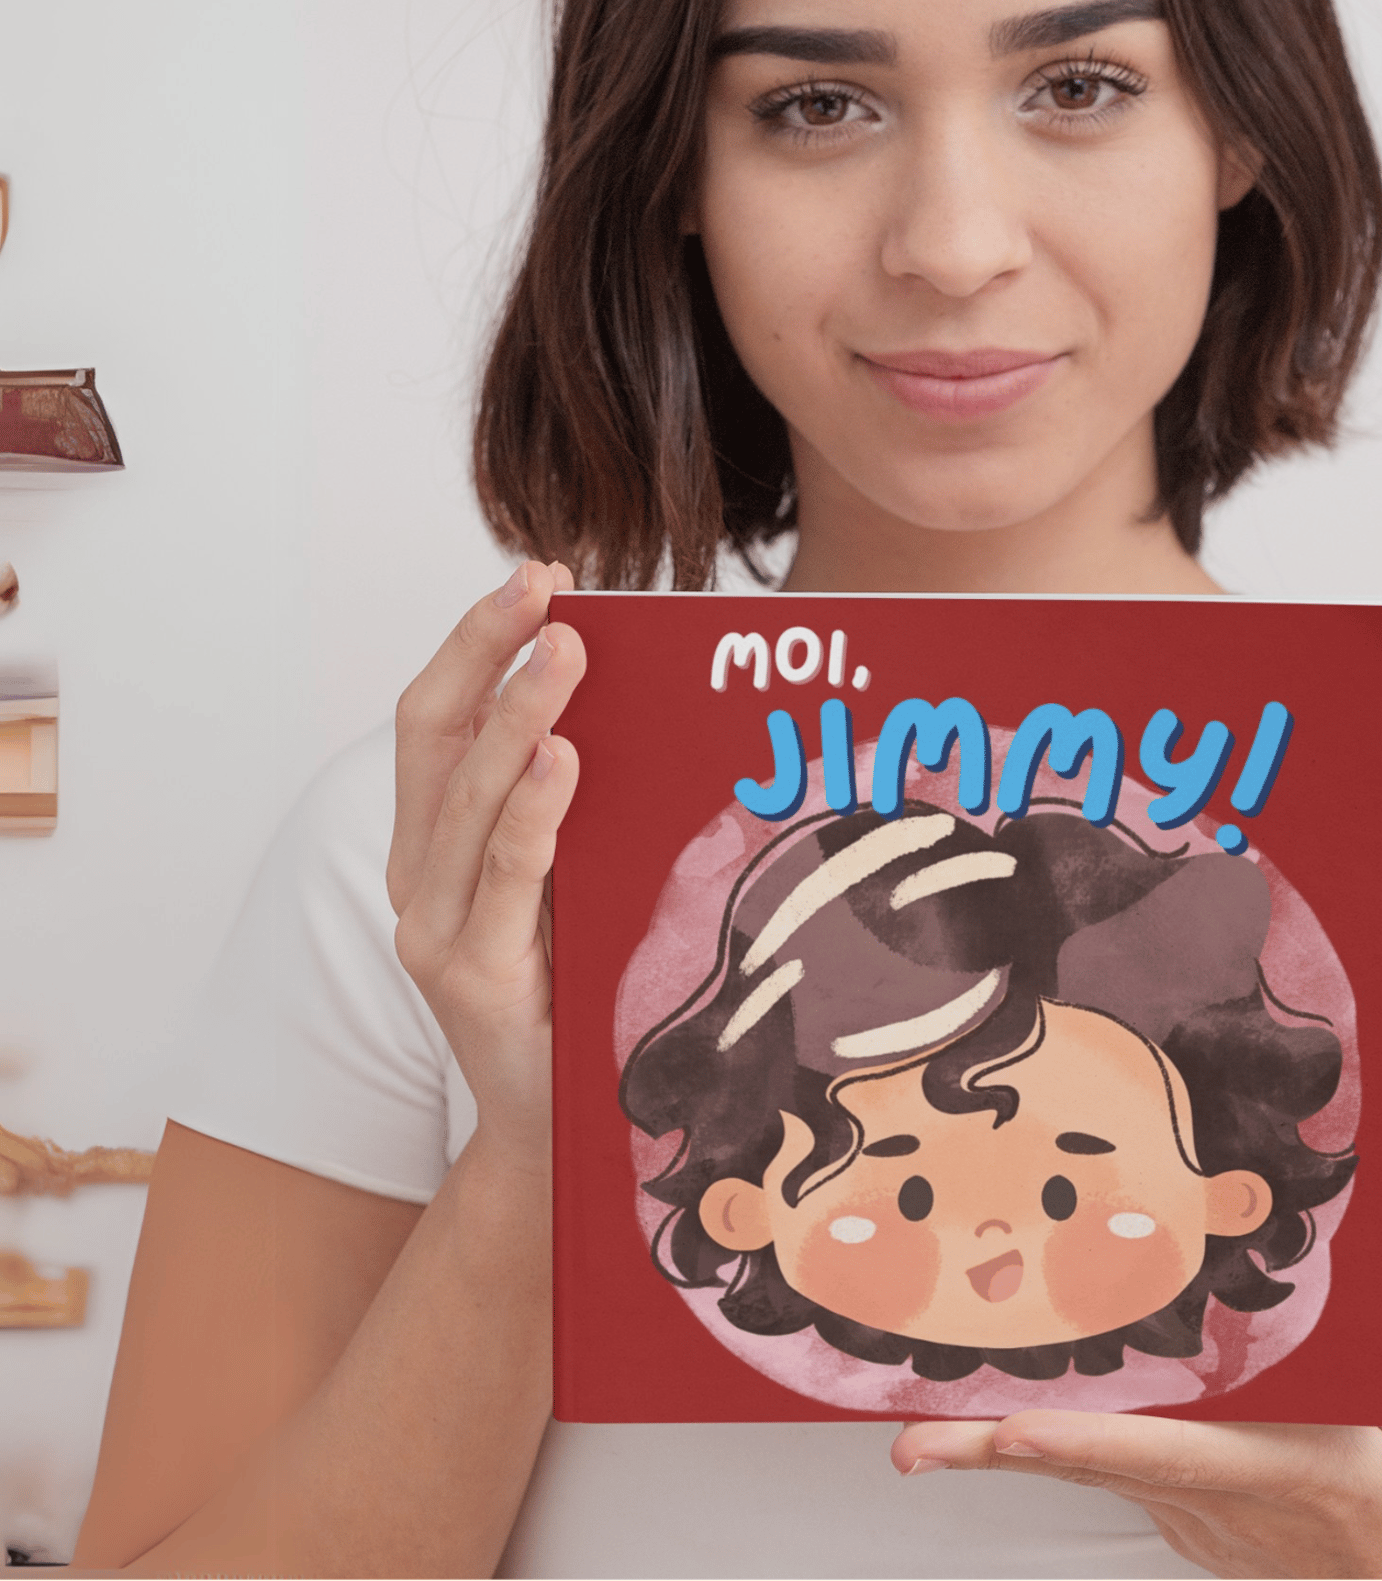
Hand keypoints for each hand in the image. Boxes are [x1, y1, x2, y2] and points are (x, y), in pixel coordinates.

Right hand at [389, 560, 584, 1176]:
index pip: (437, 718)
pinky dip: (531, 812)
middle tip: (545, 587)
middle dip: (485, 649)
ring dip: (518, 714)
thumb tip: (635, 702)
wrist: (556, 1132)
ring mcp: (438, 929)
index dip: (478, 641)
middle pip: (434, 735)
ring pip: (466, 797)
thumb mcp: (568, 880)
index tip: (538, 578)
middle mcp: (418, 877)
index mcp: (434, 843)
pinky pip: (505, 877)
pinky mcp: (474, 977)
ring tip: (564, 651)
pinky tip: (563, 760)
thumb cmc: (575, 991)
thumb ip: (572, 808)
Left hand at [891, 1346, 1381, 1578]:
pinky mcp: (1196, 1518)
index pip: (1165, 1453)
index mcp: (1285, 1474)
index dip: (1081, 1443)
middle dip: (997, 1452)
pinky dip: (1068, 1441)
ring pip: (1098, 1467)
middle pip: (1096, 1466)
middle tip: (909, 1442)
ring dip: (1013, 1444)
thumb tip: (1311, 1300)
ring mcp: (1202, 1521)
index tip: (1010, 1431)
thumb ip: (1377, 1363)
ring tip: (928, 1424)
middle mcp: (1222, 1505)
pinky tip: (1018, 1407)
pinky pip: (1122, 1470)